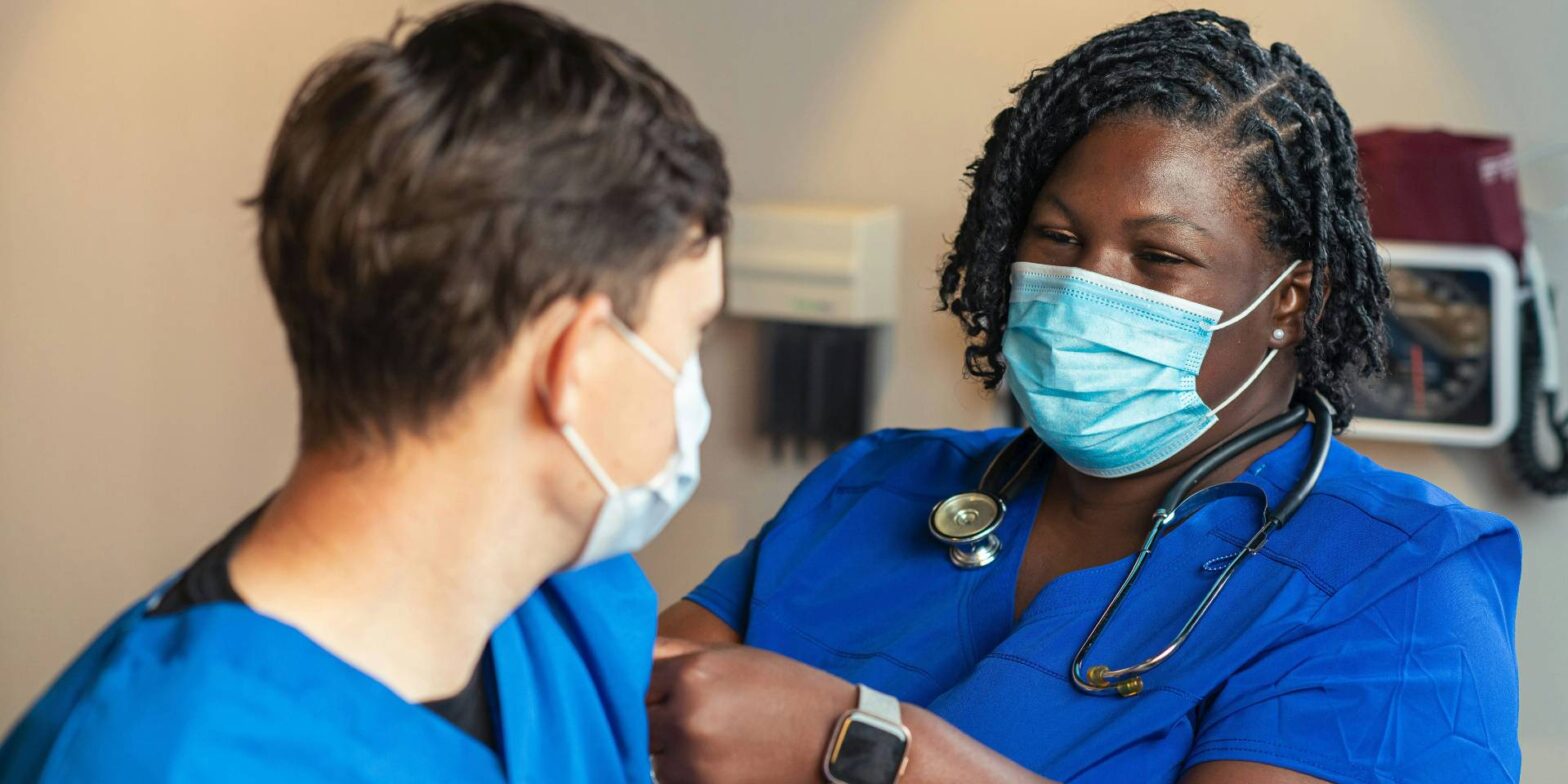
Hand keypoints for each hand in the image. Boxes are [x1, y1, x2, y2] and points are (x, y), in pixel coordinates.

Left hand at [647, 637, 856, 782]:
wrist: (839, 740)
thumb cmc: (788, 692)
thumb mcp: (734, 655)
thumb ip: (676, 652)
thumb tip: (630, 649)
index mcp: (693, 674)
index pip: (633, 682)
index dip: (648, 689)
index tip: (664, 693)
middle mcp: (688, 717)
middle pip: (638, 722)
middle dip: (656, 720)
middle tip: (694, 718)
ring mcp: (695, 760)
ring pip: (653, 757)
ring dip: (670, 751)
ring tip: (716, 740)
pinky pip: (673, 782)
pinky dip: (688, 774)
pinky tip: (722, 761)